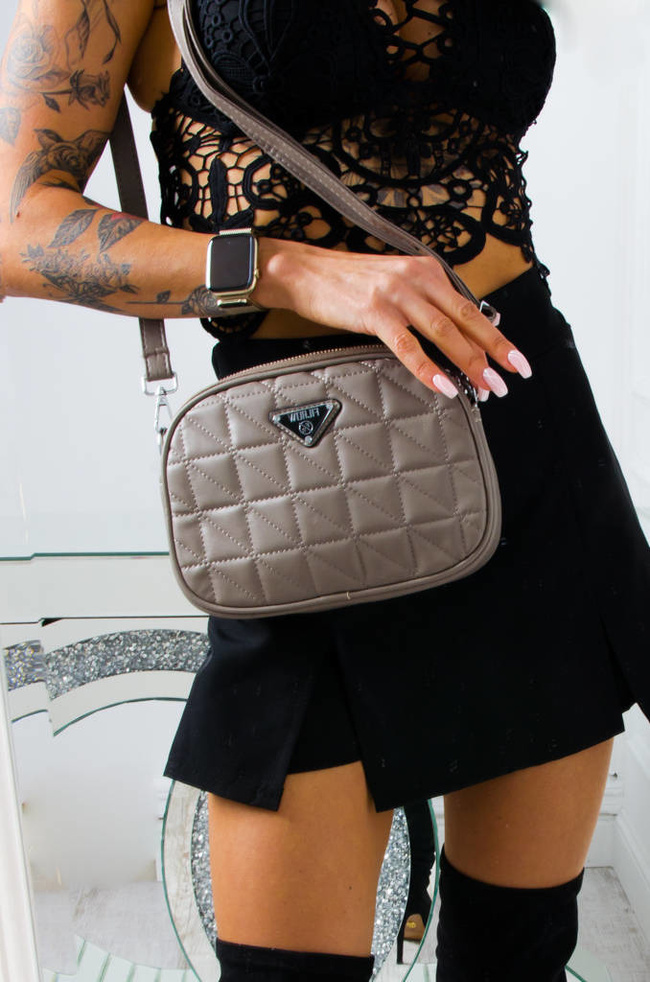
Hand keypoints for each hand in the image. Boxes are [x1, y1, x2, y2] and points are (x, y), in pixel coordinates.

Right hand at [255, 239, 531, 398]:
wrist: (305, 271)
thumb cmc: (348, 283)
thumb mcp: (395, 283)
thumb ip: (424, 303)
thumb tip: (453, 338)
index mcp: (427, 270)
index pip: (470, 308)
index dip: (496, 337)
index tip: (517, 360)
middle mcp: (418, 278)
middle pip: (465, 320)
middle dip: (493, 352)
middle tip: (511, 379)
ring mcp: (397, 295)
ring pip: (444, 333)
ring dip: (469, 363)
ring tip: (486, 386)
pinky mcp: (374, 312)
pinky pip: (408, 346)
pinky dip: (429, 368)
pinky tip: (445, 385)